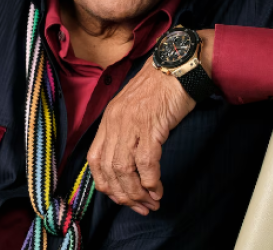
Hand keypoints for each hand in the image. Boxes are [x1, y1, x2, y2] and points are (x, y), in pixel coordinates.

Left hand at [87, 57, 195, 215]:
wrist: (179, 66)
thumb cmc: (161, 87)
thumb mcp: (134, 107)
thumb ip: (126, 129)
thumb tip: (128, 161)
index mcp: (108, 119)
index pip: (94, 160)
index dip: (105, 183)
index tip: (121, 196)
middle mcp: (114, 122)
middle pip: (108, 169)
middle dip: (123, 195)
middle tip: (139, 207)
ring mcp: (131, 124)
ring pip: (124, 170)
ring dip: (137, 193)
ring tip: (150, 202)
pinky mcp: (151, 126)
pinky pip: (145, 163)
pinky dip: (150, 182)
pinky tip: (157, 190)